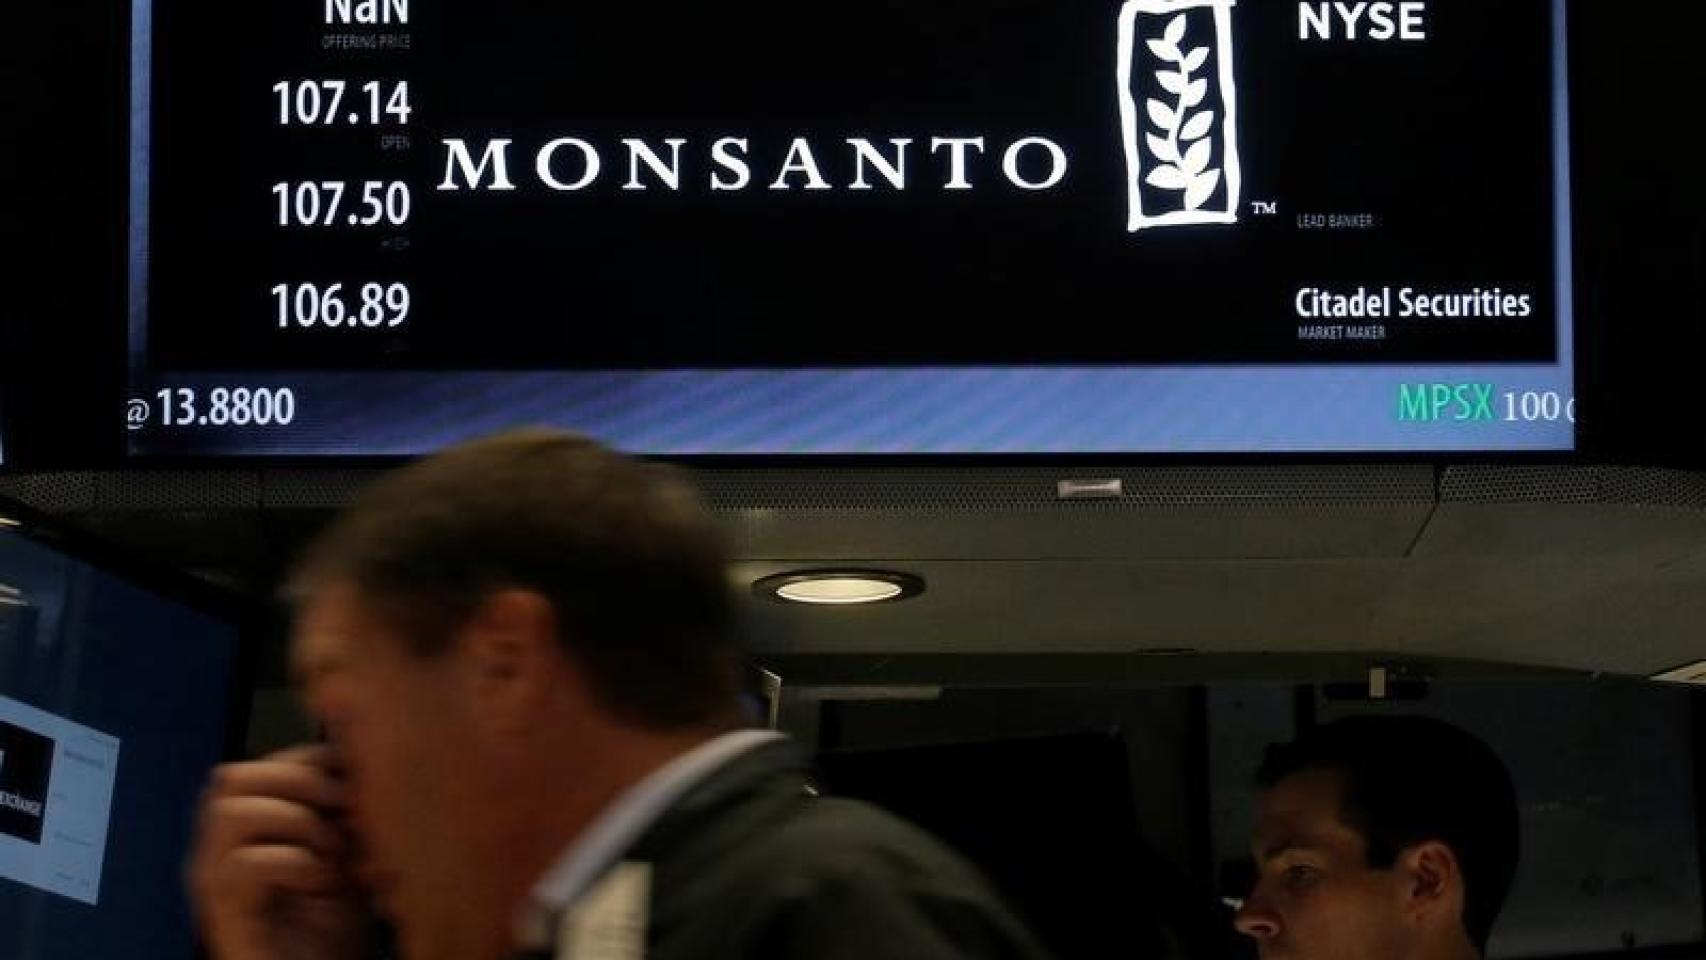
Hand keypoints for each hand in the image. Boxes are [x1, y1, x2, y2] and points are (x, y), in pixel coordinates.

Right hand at [188, 745, 369, 959]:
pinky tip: (321, 884)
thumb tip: (353, 744)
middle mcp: (216, 852)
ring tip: (331, 854)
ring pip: (230, 813)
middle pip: (230, 777)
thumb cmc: (337, 922)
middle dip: (298, 783)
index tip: (357, 787)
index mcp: (243, 830)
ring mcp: (212, 885)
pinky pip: (243, 864)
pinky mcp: (222, 917)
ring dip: (296, 822)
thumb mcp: (345, 850)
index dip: (313, 761)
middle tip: (344, 814)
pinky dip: (294, 863)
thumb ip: (338, 804)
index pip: (260, 763)